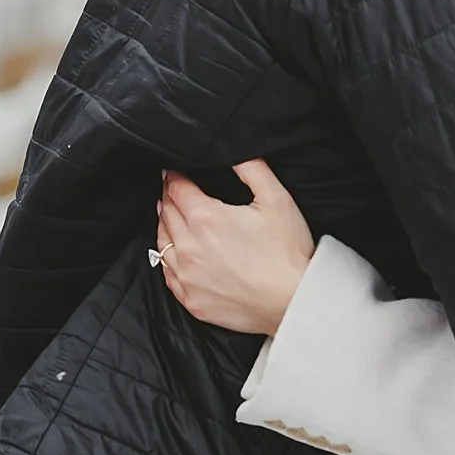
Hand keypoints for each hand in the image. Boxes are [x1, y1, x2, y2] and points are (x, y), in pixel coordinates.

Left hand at [155, 157, 314, 334]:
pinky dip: (167, 257)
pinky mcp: (191, 300)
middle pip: (166, 212)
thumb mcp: (276, 198)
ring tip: (170, 215)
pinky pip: (167, 274)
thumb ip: (251, 168)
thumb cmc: (288, 253)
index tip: (175, 170)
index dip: (174, 174)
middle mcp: (188, 247)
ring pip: (161, 242)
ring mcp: (187, 276)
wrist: (294, 302)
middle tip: (173, 189)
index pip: (176, 187)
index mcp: (205, 218)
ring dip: (164, 224)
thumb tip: (234, 151)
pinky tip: (175, 252)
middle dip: (169, 196)